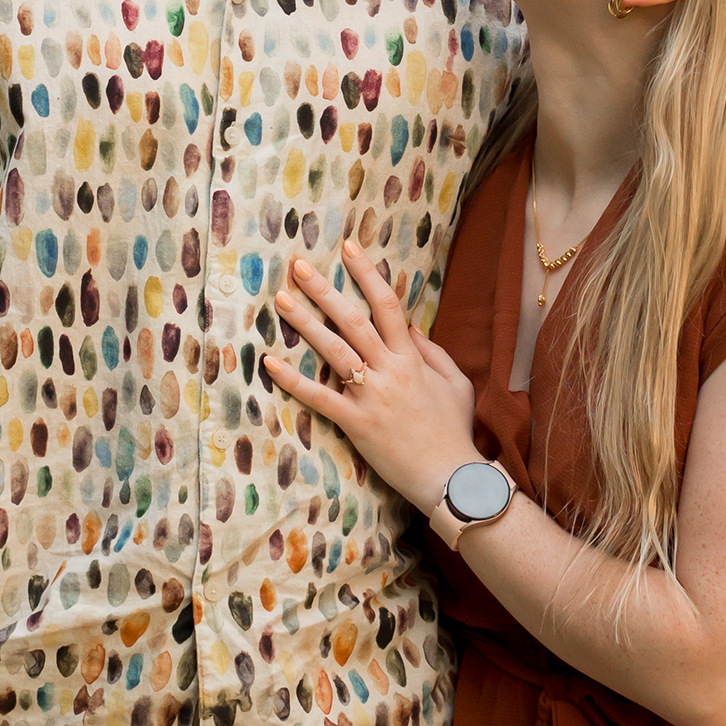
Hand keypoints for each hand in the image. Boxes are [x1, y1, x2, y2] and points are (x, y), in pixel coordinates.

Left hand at [265, 239, 478, 516]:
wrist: (452, 477)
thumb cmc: (454, 430)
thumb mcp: (454, 382)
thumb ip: (431, 351)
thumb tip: (409, 325)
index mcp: (412, 358)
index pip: (388, 304)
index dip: (367, 273)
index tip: (348, 247)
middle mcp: (390, 370)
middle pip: (353, 320)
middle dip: (324, 290)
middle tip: (299, 265)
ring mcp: (371, 396)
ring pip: (334, 351)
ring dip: (305, 323)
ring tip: (281, 300)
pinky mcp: (356, 424)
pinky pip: (320, 398)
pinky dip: (294, 380)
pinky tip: (270, 363)